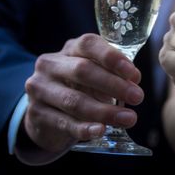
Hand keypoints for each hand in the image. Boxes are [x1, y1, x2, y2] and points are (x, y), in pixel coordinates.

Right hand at [23, 33, 143, 152]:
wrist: (46, 116)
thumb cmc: (79, 88)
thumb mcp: (93, 75)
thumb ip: (112, 73)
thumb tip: (134, 81)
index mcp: (69, 49)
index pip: (88, 44)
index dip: (112, 57)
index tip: (134, 74)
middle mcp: (50, 65)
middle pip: (82, 71)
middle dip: (114, 85)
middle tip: (137, 97)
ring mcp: (40, 90)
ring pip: (74, 100)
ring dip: (105, 111)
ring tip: (129, 118)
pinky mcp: (37, 115)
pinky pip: (64, 123)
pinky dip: (85, 128)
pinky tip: (101, 131)